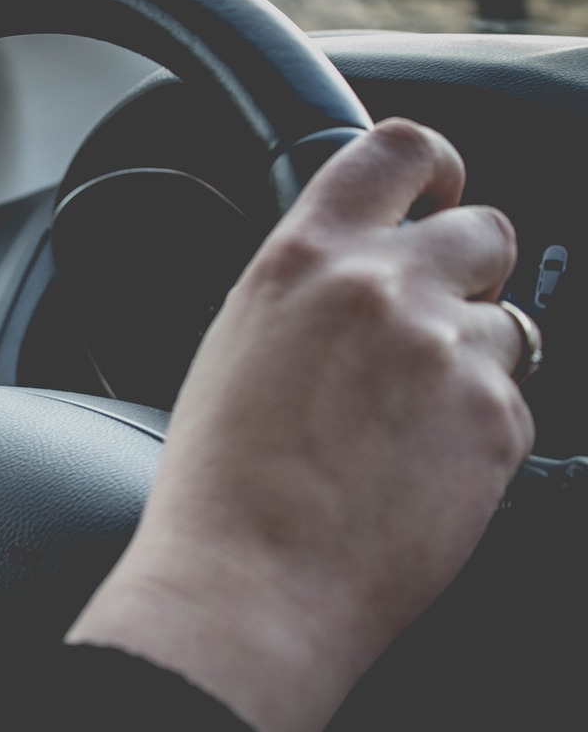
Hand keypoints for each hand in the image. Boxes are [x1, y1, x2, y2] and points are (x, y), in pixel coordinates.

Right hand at [66, 119, 534, 731]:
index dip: (434, 165)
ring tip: (408, 428)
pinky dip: (477, 431)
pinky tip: (418, 472)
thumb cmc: (219, 484)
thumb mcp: (234, 350)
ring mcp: (447, 351)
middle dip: (471, 270)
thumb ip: (303, 294)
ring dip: (470, 362)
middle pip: (484, 230)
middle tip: (434, 325)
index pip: (396, 149)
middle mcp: (383, 288)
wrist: (250, 582)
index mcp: (303, 261)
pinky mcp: (497, 421)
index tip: (438, 192)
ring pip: (506, 324)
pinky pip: (512, 402)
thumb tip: (349, 282)